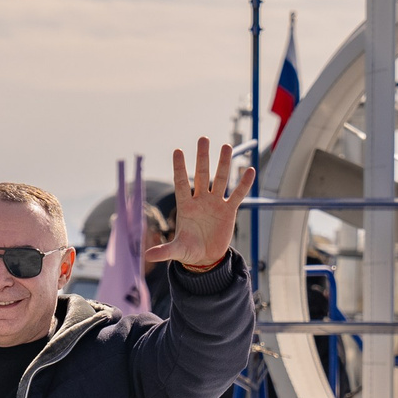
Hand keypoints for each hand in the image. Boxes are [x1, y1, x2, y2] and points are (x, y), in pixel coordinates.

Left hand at [144, 137, 253, 271]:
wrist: (206, 258)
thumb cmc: (188, 251)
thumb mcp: (177, 250)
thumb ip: (164, 251)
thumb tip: (147, 256)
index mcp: (185, 206)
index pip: (181, 183)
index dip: (180, 168)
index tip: (177, 151)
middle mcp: (200, 201)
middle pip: (201, 174)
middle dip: (202, 157)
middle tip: (203, 139)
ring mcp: (215, 204)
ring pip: (220, 179)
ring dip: (223, 163)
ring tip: (226, 146)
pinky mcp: (229, 211)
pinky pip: (237, 195)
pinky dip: (243, 184)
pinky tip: (249, 170)